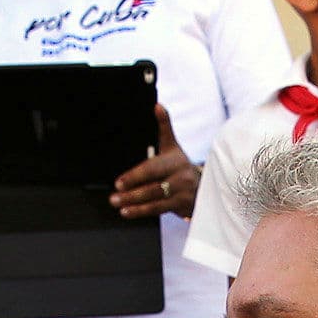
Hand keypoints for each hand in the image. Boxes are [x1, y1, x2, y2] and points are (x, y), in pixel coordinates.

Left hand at [111, 104, 195, 218]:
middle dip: (132, 193)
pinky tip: (128, 212)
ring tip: (118, 205)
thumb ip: (164, 126)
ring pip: (155, 200)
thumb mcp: (172, 146)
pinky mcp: (182, 206)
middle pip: (153, 186)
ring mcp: (183, 192)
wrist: (204, 185)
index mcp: (175, 159)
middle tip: (114, 197)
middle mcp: (181, 176)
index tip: (119, 182)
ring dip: (134, 204)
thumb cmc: (180, 165)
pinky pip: (160, 210)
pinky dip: (142, 211)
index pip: (152, 168)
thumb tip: (157, 106)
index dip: (135, 176)